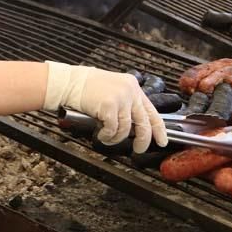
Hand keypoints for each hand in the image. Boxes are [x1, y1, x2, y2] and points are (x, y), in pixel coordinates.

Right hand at [44, 62, 168, 153]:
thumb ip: (125, 102)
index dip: (159, 129)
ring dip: (116, 139)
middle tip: (138, 149)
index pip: (151, 111)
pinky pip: (113, 129)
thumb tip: (133, 124)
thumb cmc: (85, 87)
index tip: (162, 140)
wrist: (69, 82)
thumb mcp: (112, 89)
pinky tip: (101, 134)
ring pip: (126, 129)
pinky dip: (107, 136)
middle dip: (142, 140)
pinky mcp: (109, 106)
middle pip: (144, 123)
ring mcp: (120, 98)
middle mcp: (130, 91)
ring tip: (107, 139)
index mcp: (132, 86)